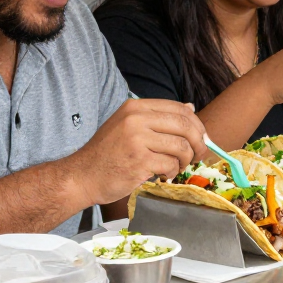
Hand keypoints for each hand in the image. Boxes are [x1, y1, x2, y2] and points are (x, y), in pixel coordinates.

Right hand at [72, 99, 206, 204]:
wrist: (82, 176)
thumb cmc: (107, 154)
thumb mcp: (128, 127)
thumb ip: (158, 118)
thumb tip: (191, 107)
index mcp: (135, 107)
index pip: (180, 109)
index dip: (197, 125)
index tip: (201, 138)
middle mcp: (136, 118)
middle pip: (185, 126)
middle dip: (199, 143)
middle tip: (197, 156)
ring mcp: (137, 138)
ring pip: (181, 146)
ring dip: (184, 161)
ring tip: (175, 168)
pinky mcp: (139, 160)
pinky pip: (170, 164)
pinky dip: (171, 172)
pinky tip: (161, 175)